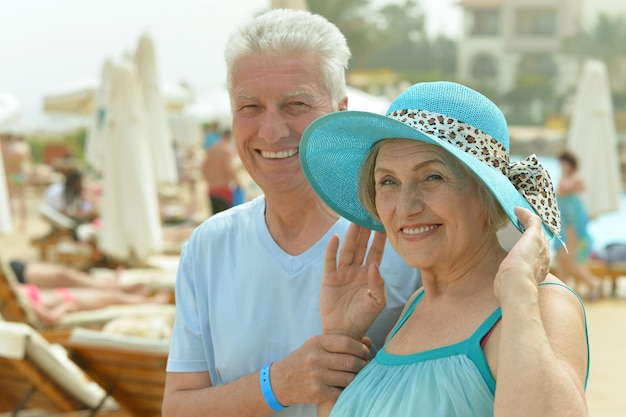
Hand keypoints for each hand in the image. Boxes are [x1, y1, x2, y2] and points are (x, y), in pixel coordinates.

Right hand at [272, 334, 371, 405]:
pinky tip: (348, 387)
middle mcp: (316, 358)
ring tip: (359, 376)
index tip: (366, 352)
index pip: (347, 343)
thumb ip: (339, 342)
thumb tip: (368, 341)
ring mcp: (316, 376)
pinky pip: (341, 392)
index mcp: (316, 342)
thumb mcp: (315, 346)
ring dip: (358, 378)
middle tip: (367, 366)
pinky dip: (348, 390)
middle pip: (350, 362)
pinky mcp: (317, 392)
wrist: (279, 381)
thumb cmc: (301, 361)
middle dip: (363, 364)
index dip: (361, 348)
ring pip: (349, 378)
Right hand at [320, 223, 386, 340]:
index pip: (376, 252)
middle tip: (368, 213)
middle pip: (361, 246)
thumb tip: (374, 264)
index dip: (379, 238)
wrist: (344, 333)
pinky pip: (330, 260)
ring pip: (347, 250)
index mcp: (370, 275)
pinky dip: (332, 249)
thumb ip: (378, 283)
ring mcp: (342, 273)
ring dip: (351, 235)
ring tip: (354, 219)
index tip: (384, 222)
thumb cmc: (363, 319)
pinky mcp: (329, 279)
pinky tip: (336, 237)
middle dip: (365, 231)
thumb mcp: (377, 302)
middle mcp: (356, 271)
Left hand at [494, 207, 549, 303]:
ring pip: (539, 229)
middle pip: (543, 241)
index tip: (526, 245)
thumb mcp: (510, 285)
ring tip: (522, 214)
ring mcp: (540, 247)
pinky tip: (517, 209)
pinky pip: (534, 220)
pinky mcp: (534, 237)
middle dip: (535, 232)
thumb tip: (502, 284)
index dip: (534, 249)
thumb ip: (509, 282)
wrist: (517, 288)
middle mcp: (544, 259)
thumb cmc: (511, 291)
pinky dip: (526, 214)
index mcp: (539, 272)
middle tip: (526, 223)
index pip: (539, 257)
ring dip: (530, 220)